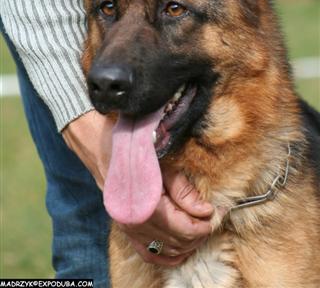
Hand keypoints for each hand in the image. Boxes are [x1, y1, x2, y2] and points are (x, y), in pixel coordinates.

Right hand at [63, 115, 213, 265]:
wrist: (104, 151)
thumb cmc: (136, 153)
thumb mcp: (164, 166)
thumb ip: (184, 191)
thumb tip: (205, 212)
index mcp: (146, 208)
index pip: (185, 229)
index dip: (205, 224)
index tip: (217, 212)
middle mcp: (136, 225)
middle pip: (179, 242)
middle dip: (200, 232)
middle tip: (212, 217)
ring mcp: (130, 231)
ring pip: (167, 251)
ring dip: (187, 244)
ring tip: (200, 227)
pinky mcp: (127, 232)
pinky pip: (150, 255)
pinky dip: (168, 255)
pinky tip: (180, 248)